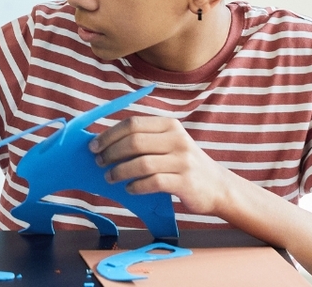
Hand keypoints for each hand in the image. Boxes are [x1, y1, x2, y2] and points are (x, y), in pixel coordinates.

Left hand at [90, 116, 243, 214]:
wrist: (217, 187)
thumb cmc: (182, 164)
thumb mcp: (168, 143)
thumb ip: (143, 139)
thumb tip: (102, 142)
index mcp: (170, 125)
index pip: (132, 124)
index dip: (109, 135)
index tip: (94, 146)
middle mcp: (178, 140)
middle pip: (134, 142)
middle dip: (111, 152)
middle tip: (99, 162)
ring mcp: (183, 161)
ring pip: (141, 163)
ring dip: (119, 172)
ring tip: (110, 178)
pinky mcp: (185, 182)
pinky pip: (153, 182)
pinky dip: (136, 186)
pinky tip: (129, 189)